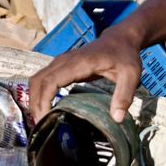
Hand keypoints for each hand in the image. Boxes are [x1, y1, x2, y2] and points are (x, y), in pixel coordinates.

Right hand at [26, 29, 143, 126]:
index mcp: (79, 63)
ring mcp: (60, 61)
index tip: (45, 119)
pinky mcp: (61, 66)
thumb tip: (117, 119)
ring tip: (41, 120)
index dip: (44, 100)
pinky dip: (39, 93)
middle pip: (39, 81)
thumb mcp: (131, 75)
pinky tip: (46, 108)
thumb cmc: (125, 56)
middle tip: (41, 126)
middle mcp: (64, 60)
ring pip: (37, 79)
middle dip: (35, 103)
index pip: (51, 81)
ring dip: (34, 99)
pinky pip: (43, 79)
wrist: (119, 39)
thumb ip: (124, 95)